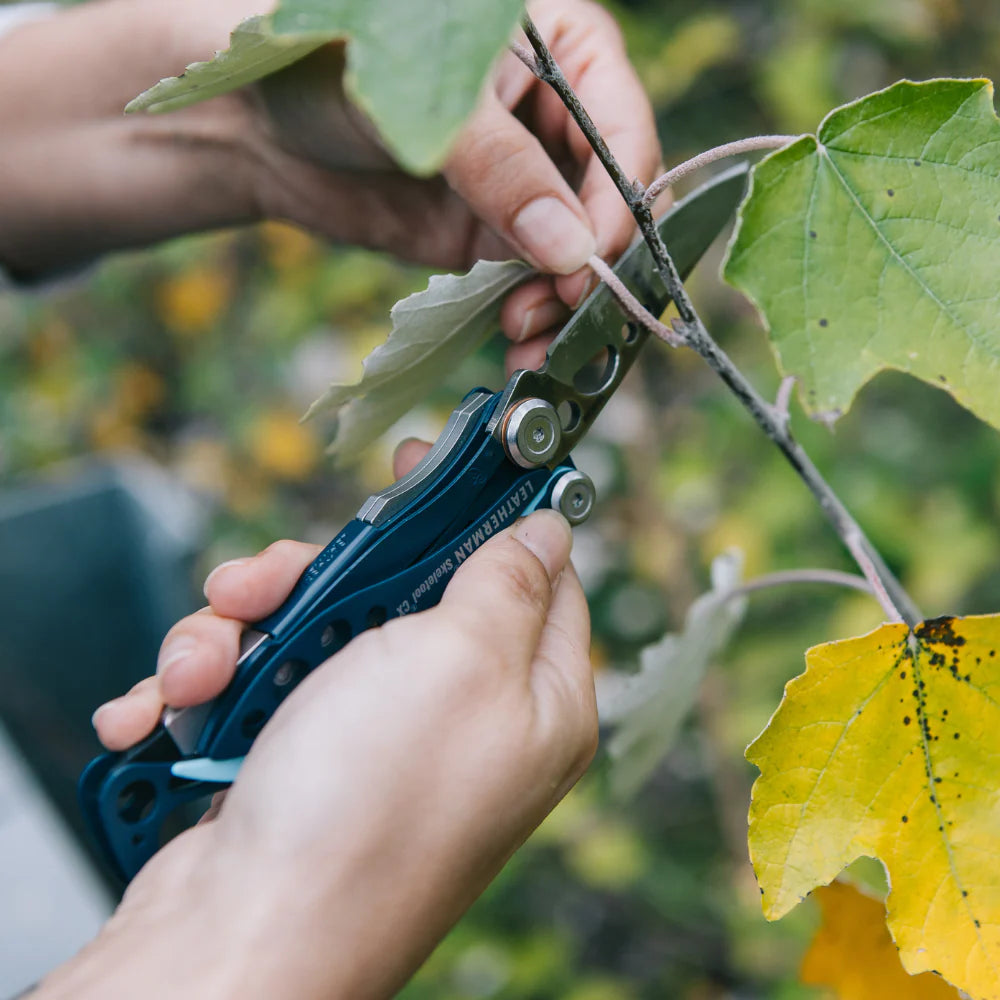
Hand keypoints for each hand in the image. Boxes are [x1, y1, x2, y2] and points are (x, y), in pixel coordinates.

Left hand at [0, 0, 659, 370]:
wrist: (252, 120)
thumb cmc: (329, 61)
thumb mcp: (423, 104)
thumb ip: (502, 171)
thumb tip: (574, 251)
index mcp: (565, 52)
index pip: (626, 134)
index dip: (621, 204)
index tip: (594, 263)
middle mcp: (557, 122)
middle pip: (613, 207)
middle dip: (595, 268)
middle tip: (556, 314)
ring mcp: (527, 186)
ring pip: (580, 258)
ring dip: (565, 308)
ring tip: (525, 338)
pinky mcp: (491, 239)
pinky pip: (533, 286)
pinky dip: (532, 321)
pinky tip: (514, 346)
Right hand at [77, 446, 595, 999]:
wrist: (241, 935)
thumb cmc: (367, 804)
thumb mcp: (459, 659)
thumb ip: (506, 582)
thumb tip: (548, 530)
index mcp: (533, 697)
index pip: (538, 575)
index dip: (488, 511)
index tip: (437, 465)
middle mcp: (462, 717)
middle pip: (407, 591)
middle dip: (326, 576)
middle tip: (271, 581)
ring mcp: (377, 739)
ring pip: (319, 627)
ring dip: (247, 634)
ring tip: (208, 672)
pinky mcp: (303, 759)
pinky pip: (264, 683)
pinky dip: (213, 687)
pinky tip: (177, 710)